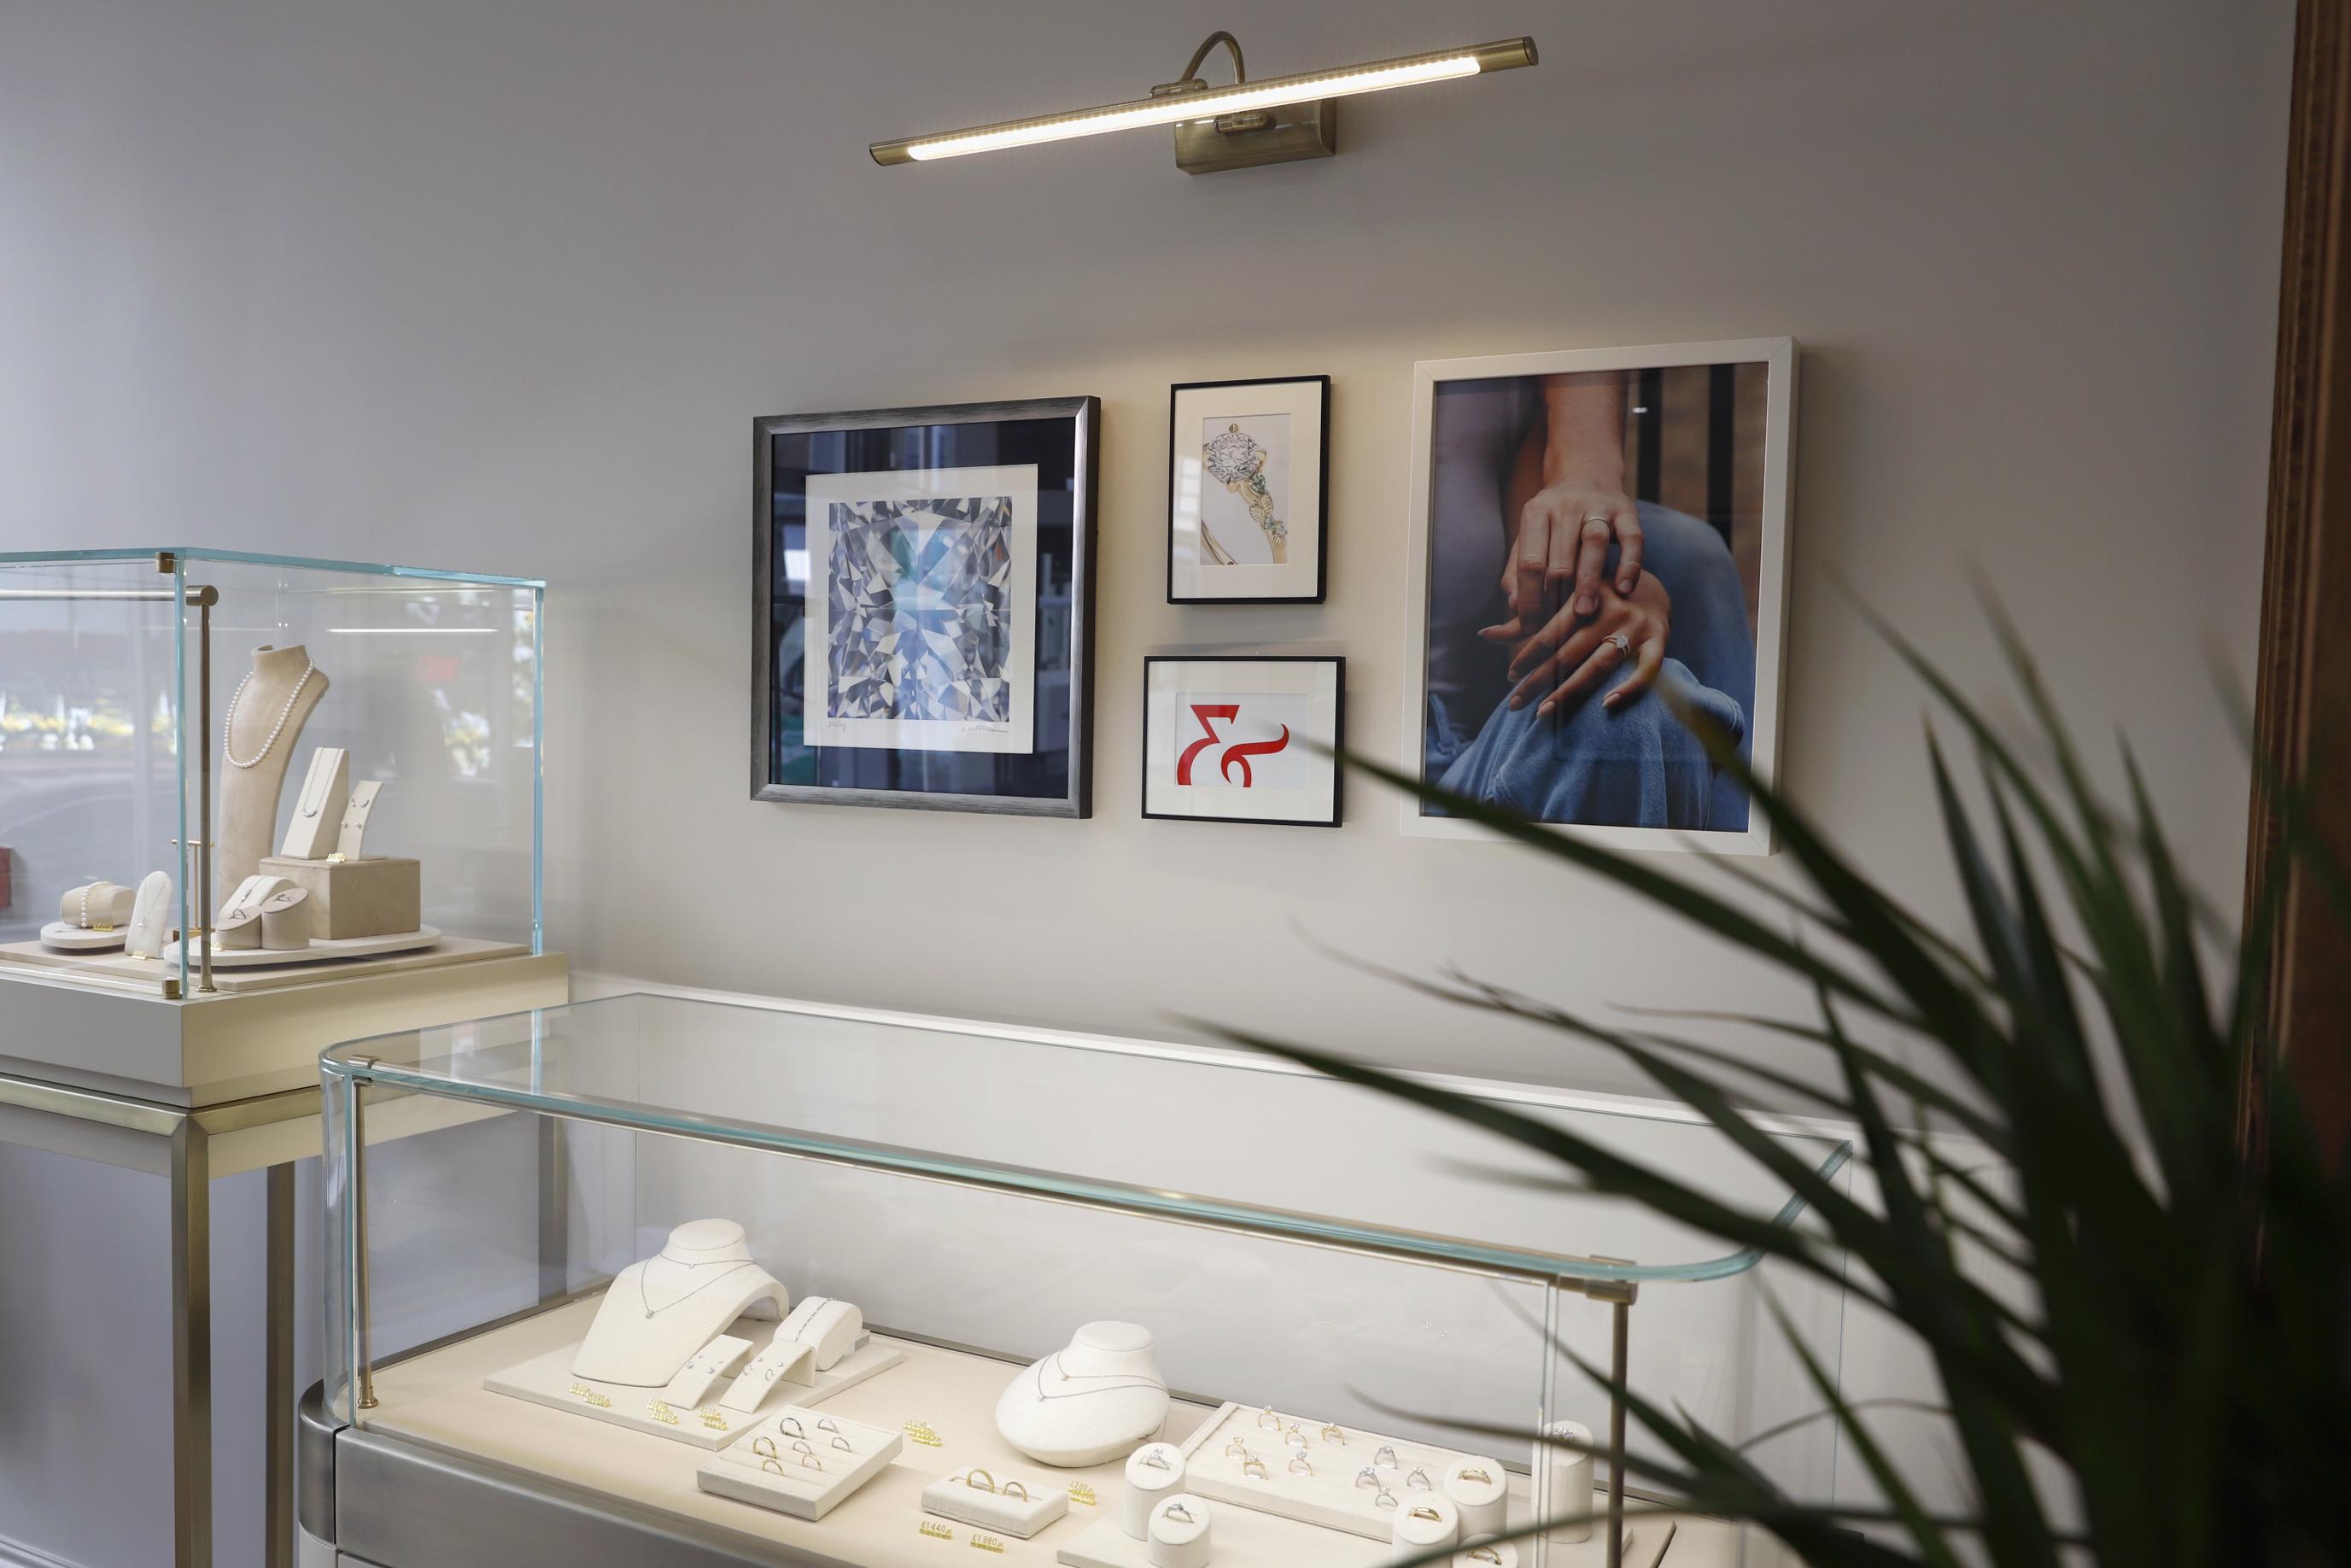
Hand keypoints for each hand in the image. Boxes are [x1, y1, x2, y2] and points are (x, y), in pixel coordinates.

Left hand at [1483, 477, 1644, 640]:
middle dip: (1556, 597)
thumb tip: (1513, 606)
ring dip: (1587, 582)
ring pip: (1593, 544)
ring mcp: (1598, 506)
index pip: (1530, 562)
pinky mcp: (1626, 510)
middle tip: (1557, 629)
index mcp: (1536, 512)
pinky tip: (1624, 589)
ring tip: (1584, 613)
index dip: (1529, 598)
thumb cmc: (1552, 522)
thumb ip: (1517, 572)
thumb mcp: (1529, 539)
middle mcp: (1565, 506)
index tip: (1530, 627)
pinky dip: (1629, 565)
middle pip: (1559, 557)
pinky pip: (1632, 538)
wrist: (1586, 475)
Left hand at [1503, 571, 1671, 719]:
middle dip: (1539, 680)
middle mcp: (1611, 610)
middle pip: (1570, 651)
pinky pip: (1647, 669)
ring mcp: (1637, 627)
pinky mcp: (1660, 641)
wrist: (1648, 585)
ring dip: (1570, 690)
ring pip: (1600, 664)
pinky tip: (1606, 705)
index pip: (1551, 630)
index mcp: (1584, 595)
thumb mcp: (1563, 600)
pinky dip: (1629, 687)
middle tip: (1514, 705)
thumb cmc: (1593, 597)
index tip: (1510, 677)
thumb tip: (1485, 635)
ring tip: (1543, 712)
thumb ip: (1526, 620)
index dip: (1528, 654)